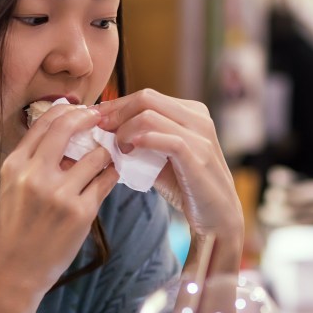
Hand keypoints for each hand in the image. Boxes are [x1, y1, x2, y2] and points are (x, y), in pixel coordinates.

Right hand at [0, 104, 119, 294]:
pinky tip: (109, 174)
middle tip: (101, 118)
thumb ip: (34, 157)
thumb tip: (67, 127)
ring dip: (105, 152)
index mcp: (15, 165)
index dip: (68, 109)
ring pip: (96, 155)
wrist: (17, 267)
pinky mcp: (81, 213)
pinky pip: (106, 181)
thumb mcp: (12, 184)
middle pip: (68, 128)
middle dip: (90, 117)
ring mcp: (60, 194)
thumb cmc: (17, 223)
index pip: (44, 122)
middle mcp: (35, 175)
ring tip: (106, 156)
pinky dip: (111, 174)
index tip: (82, 110)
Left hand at [94, 89, 244, 273]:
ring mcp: (201, 136)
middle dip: (116, 112)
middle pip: (146, 98)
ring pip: (151, 115)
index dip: (116, 105)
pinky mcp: (199, 156)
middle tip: (98, 130)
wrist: (218, 216)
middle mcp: (198, 118)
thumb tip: (105, 134)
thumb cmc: (187, 186)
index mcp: (191, 112)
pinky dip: (142, 140)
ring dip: (124, 129)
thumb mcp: (162, 158)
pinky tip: (128, 151)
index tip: (95, 120)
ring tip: (115, 147)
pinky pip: (166, 139)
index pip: (146, 96)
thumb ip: (141, 142)